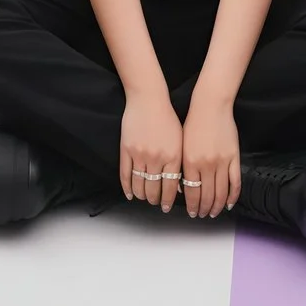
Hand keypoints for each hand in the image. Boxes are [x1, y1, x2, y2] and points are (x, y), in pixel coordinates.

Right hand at [120, 90, 182, 209]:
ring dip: (142, 195)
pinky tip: (130, 193)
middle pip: (153, 189)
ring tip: (144, 198)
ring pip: (139, 184)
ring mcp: (140, 154)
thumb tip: (179, 187)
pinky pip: (125, 174)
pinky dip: (127, 187)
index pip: (170, 188)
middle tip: (155, 203)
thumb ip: (180, 163)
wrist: (148, 97)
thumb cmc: (167, 117)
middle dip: (155, 200)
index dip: (167, 201)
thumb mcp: (180, 140)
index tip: (166, 207)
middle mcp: (157, 158)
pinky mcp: (126, 149)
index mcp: (173, 157)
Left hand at [181, 94, 241, 218]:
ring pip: (221, 192)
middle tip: (202, 215)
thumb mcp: (182, 146)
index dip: (192, 206)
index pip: (192, 193)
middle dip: (203, 209)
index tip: (192, 212)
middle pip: (207, 195)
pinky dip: (233, 196)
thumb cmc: (193, 123)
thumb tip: (182, 188)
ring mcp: (222, 162)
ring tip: (213, 212)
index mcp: (190, 162)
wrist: (210, 106)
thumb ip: (183, 167)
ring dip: (217, 206)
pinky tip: (229, 203)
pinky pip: (235, 182)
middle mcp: (206, 165)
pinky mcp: (234, 158)